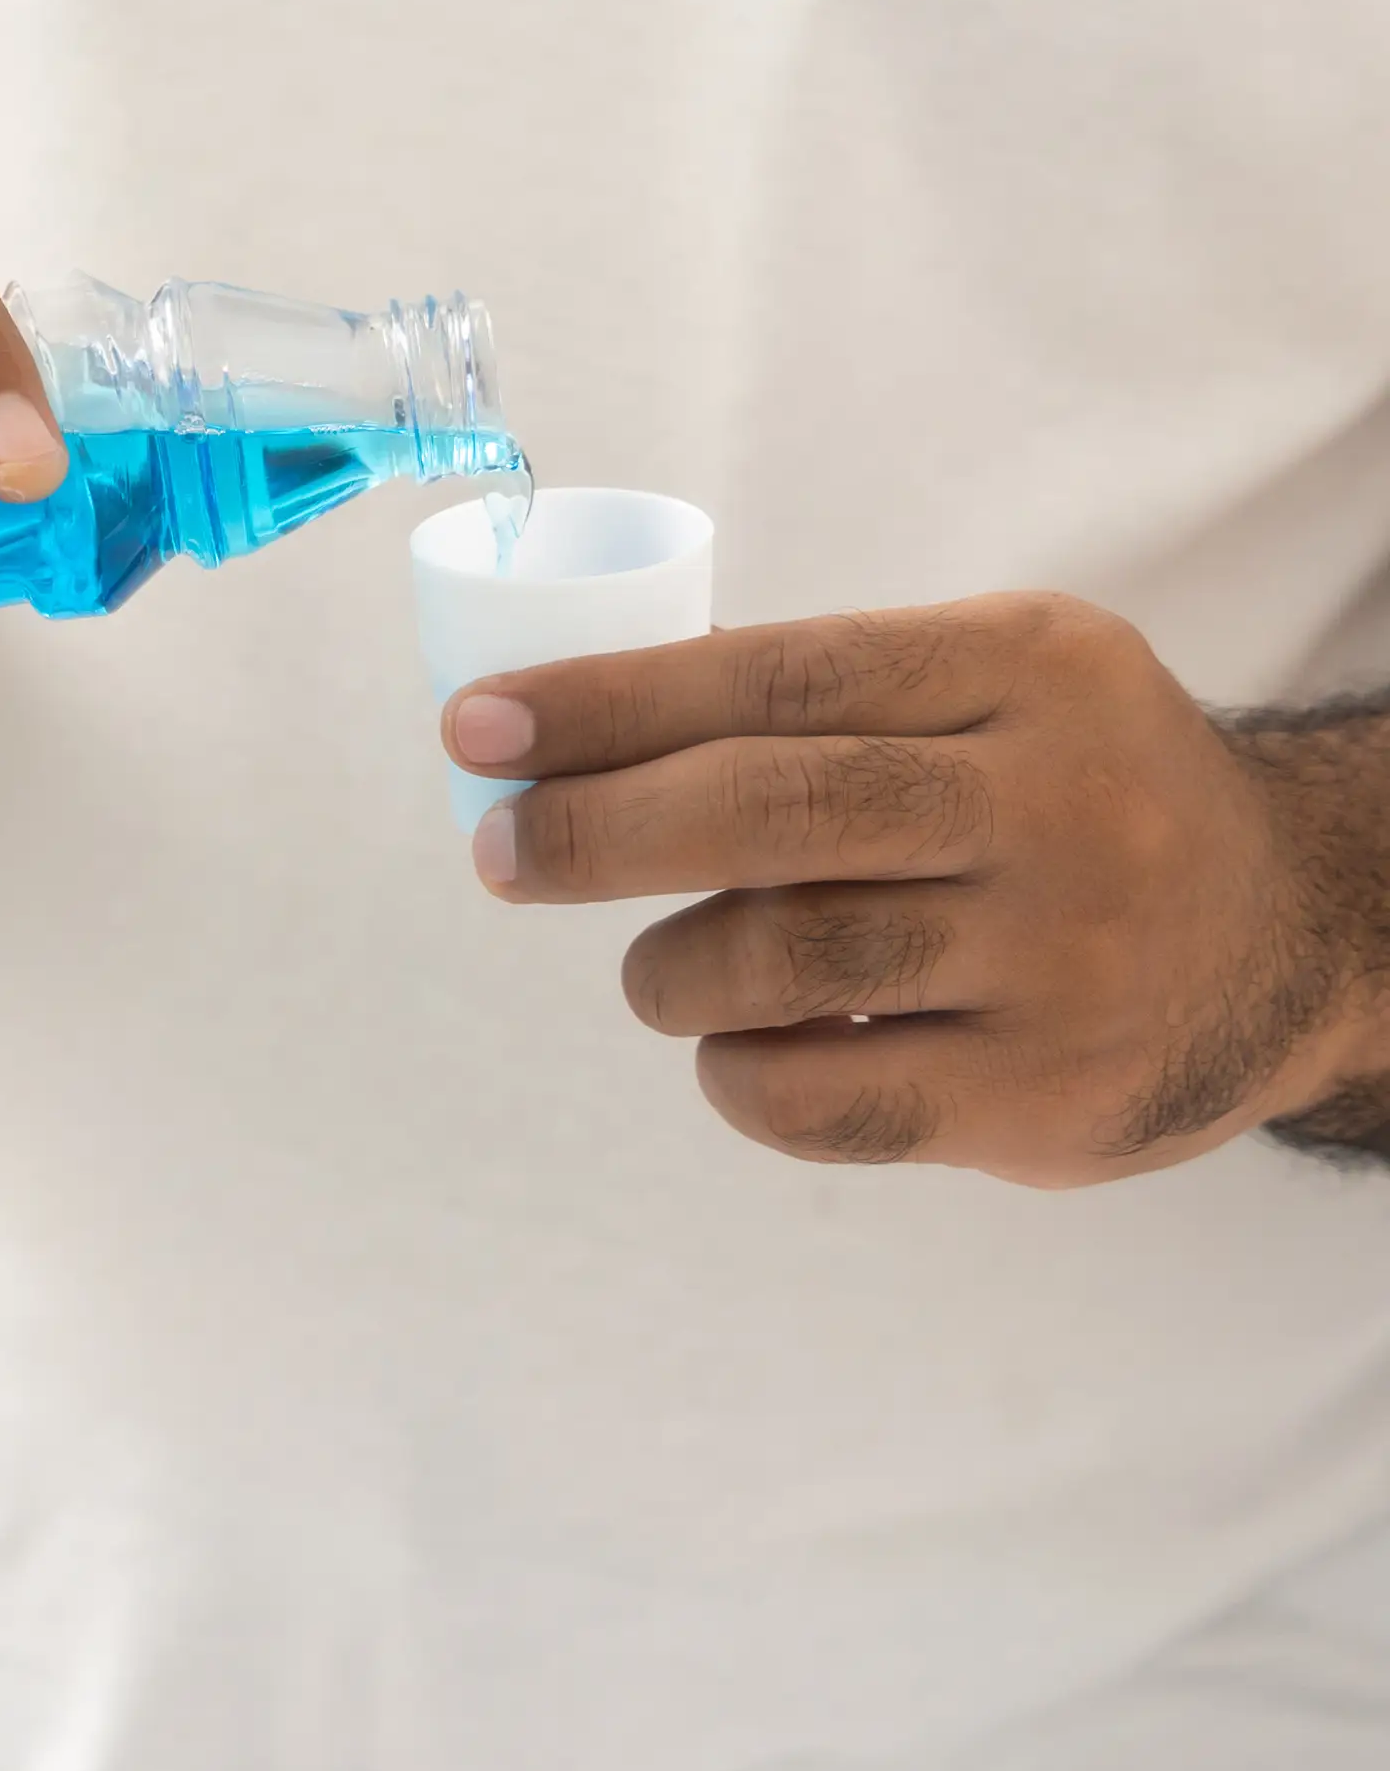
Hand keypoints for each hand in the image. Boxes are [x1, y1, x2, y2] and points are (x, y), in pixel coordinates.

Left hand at [447, 593, 1389, 1186]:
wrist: (1293, 935)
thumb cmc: (1070, 797)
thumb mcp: (995, 688)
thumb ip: (818, 699)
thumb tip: (567, 729)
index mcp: (1028, 669)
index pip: (779, 676)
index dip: (608, 704)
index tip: (477, 728)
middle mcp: (1059, 805)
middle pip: (771, 811)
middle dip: (595, 832)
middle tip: (499, 854)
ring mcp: (1065, 960)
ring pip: (779, 962)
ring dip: (669, 970)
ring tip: (662, 971)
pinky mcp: (1049, 1099)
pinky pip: (818, 1101)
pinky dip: (737, 1078)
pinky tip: (744, 1052)